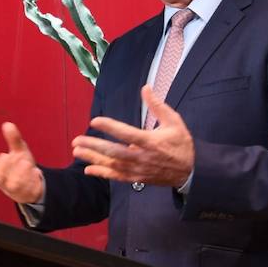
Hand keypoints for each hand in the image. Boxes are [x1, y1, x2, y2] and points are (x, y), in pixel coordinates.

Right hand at [0, 122, 45, 203]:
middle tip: (8, 155)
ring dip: (18, 173)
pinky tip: (34, 171)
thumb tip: (7, 124)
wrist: (33, 186)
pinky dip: (29, 180)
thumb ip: (13, 139)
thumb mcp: (19, 151)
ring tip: (25, 162)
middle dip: (2, 166)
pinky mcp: (22, 195)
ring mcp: (11, 188)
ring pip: (11, 184)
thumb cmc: (21, 167)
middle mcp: (2, 179)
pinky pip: (24, 189)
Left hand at [72, 86, 193, 187]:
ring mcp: (139, 170)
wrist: (191, 171)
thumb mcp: (174, 121)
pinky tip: (88, 169)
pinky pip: (117, 177)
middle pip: (114, 152)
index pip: (127, 134)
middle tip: (76, 140)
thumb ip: (157, 105)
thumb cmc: (181, 144)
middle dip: (94, 146)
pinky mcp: (137, 178)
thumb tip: (145, 88)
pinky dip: (102, 173)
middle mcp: (142, 157)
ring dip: (93, 158)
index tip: (94, 121)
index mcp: (151, 141)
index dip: (110, 127)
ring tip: (76, 151)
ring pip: (112, 165)